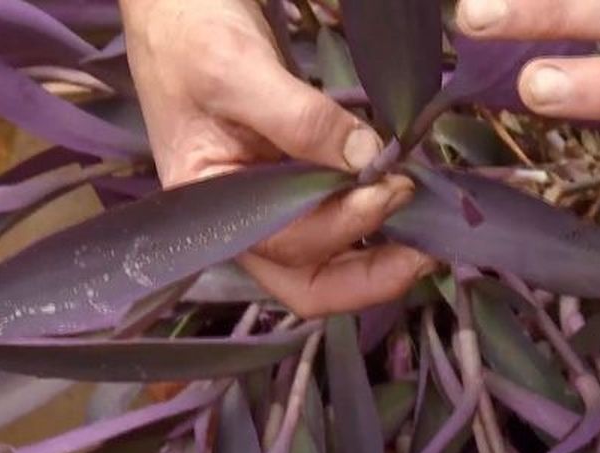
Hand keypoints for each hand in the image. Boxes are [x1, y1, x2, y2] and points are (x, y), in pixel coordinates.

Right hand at [121, 0, 433, 315]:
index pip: (286, 248)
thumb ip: (301, 120)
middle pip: (308, 279)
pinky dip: (371, 214)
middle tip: (426, 249)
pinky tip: (402, 197)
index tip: (391, 185)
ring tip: (425, 226)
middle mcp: (240, 217)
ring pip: (327, 257)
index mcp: (211, 206)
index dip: (345, 228)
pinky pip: (334, 212)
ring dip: (377, 251)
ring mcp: (267, 199)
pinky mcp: (291, 175)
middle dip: (369, 276)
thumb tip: (368, 159)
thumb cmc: (187, 32)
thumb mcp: (237, 71)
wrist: (173, 0)